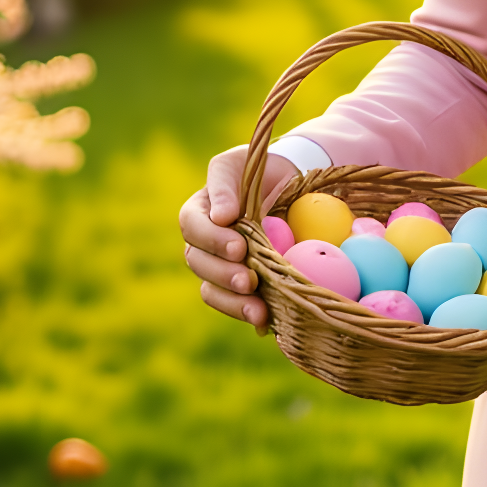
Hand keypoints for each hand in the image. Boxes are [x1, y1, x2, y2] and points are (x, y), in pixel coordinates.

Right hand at [178, 145, 296, 326]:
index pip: (191, 227)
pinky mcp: (245, 286)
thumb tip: (221, 216)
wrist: (294, 185)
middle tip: (249, 280)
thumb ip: (225, 185)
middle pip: (199, 264)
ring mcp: (223, 267)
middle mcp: (205, 244)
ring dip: (233, 302)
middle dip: (222, 275)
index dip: (212, 239)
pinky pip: (239, 304)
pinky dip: (250, 314)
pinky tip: (266, 322)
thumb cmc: (262, 170)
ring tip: (258, 311)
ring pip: (213, 290)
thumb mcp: (241, 165)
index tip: (239, 247)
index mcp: (199, 212)